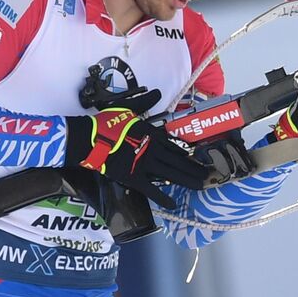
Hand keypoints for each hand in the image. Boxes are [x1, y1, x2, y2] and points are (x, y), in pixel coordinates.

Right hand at [65, 106, 209, 208]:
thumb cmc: (107, 122)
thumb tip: (156, 91)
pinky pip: (151, 190)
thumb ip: (144, 102)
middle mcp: (153, 150)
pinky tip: (173, 204)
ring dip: (187, 180)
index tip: (196, 157)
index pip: (173, 145)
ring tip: (201, 185)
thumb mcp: (127, 107)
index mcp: (151, 134)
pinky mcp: (134, 178)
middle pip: (178, 161)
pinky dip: (162, 198)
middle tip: (208, 174)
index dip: (185, 152)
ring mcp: (145, 165)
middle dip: (194, 168)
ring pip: (171, 174)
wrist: (89, 139)